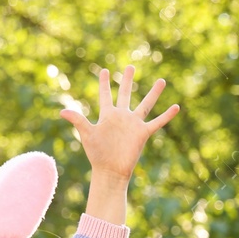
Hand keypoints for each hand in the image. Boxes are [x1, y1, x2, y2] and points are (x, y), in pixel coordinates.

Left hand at [60, 65, 179, 180]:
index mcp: (107, 115)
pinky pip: (157, 122)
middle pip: (126, 94)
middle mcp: (121, 117)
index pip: (105, 95)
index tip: (104, 71)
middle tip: (130, 67)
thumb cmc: (97, 155)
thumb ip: (78, 120)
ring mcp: (133, 124)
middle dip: (127, 80)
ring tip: (161, 81)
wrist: (110, 171)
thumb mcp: (87, 134)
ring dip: (153, 93)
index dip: (104, 83)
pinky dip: (166, 116)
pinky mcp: (142, 133)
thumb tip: (62, 111)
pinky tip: (176, 107)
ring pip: (146, 104)